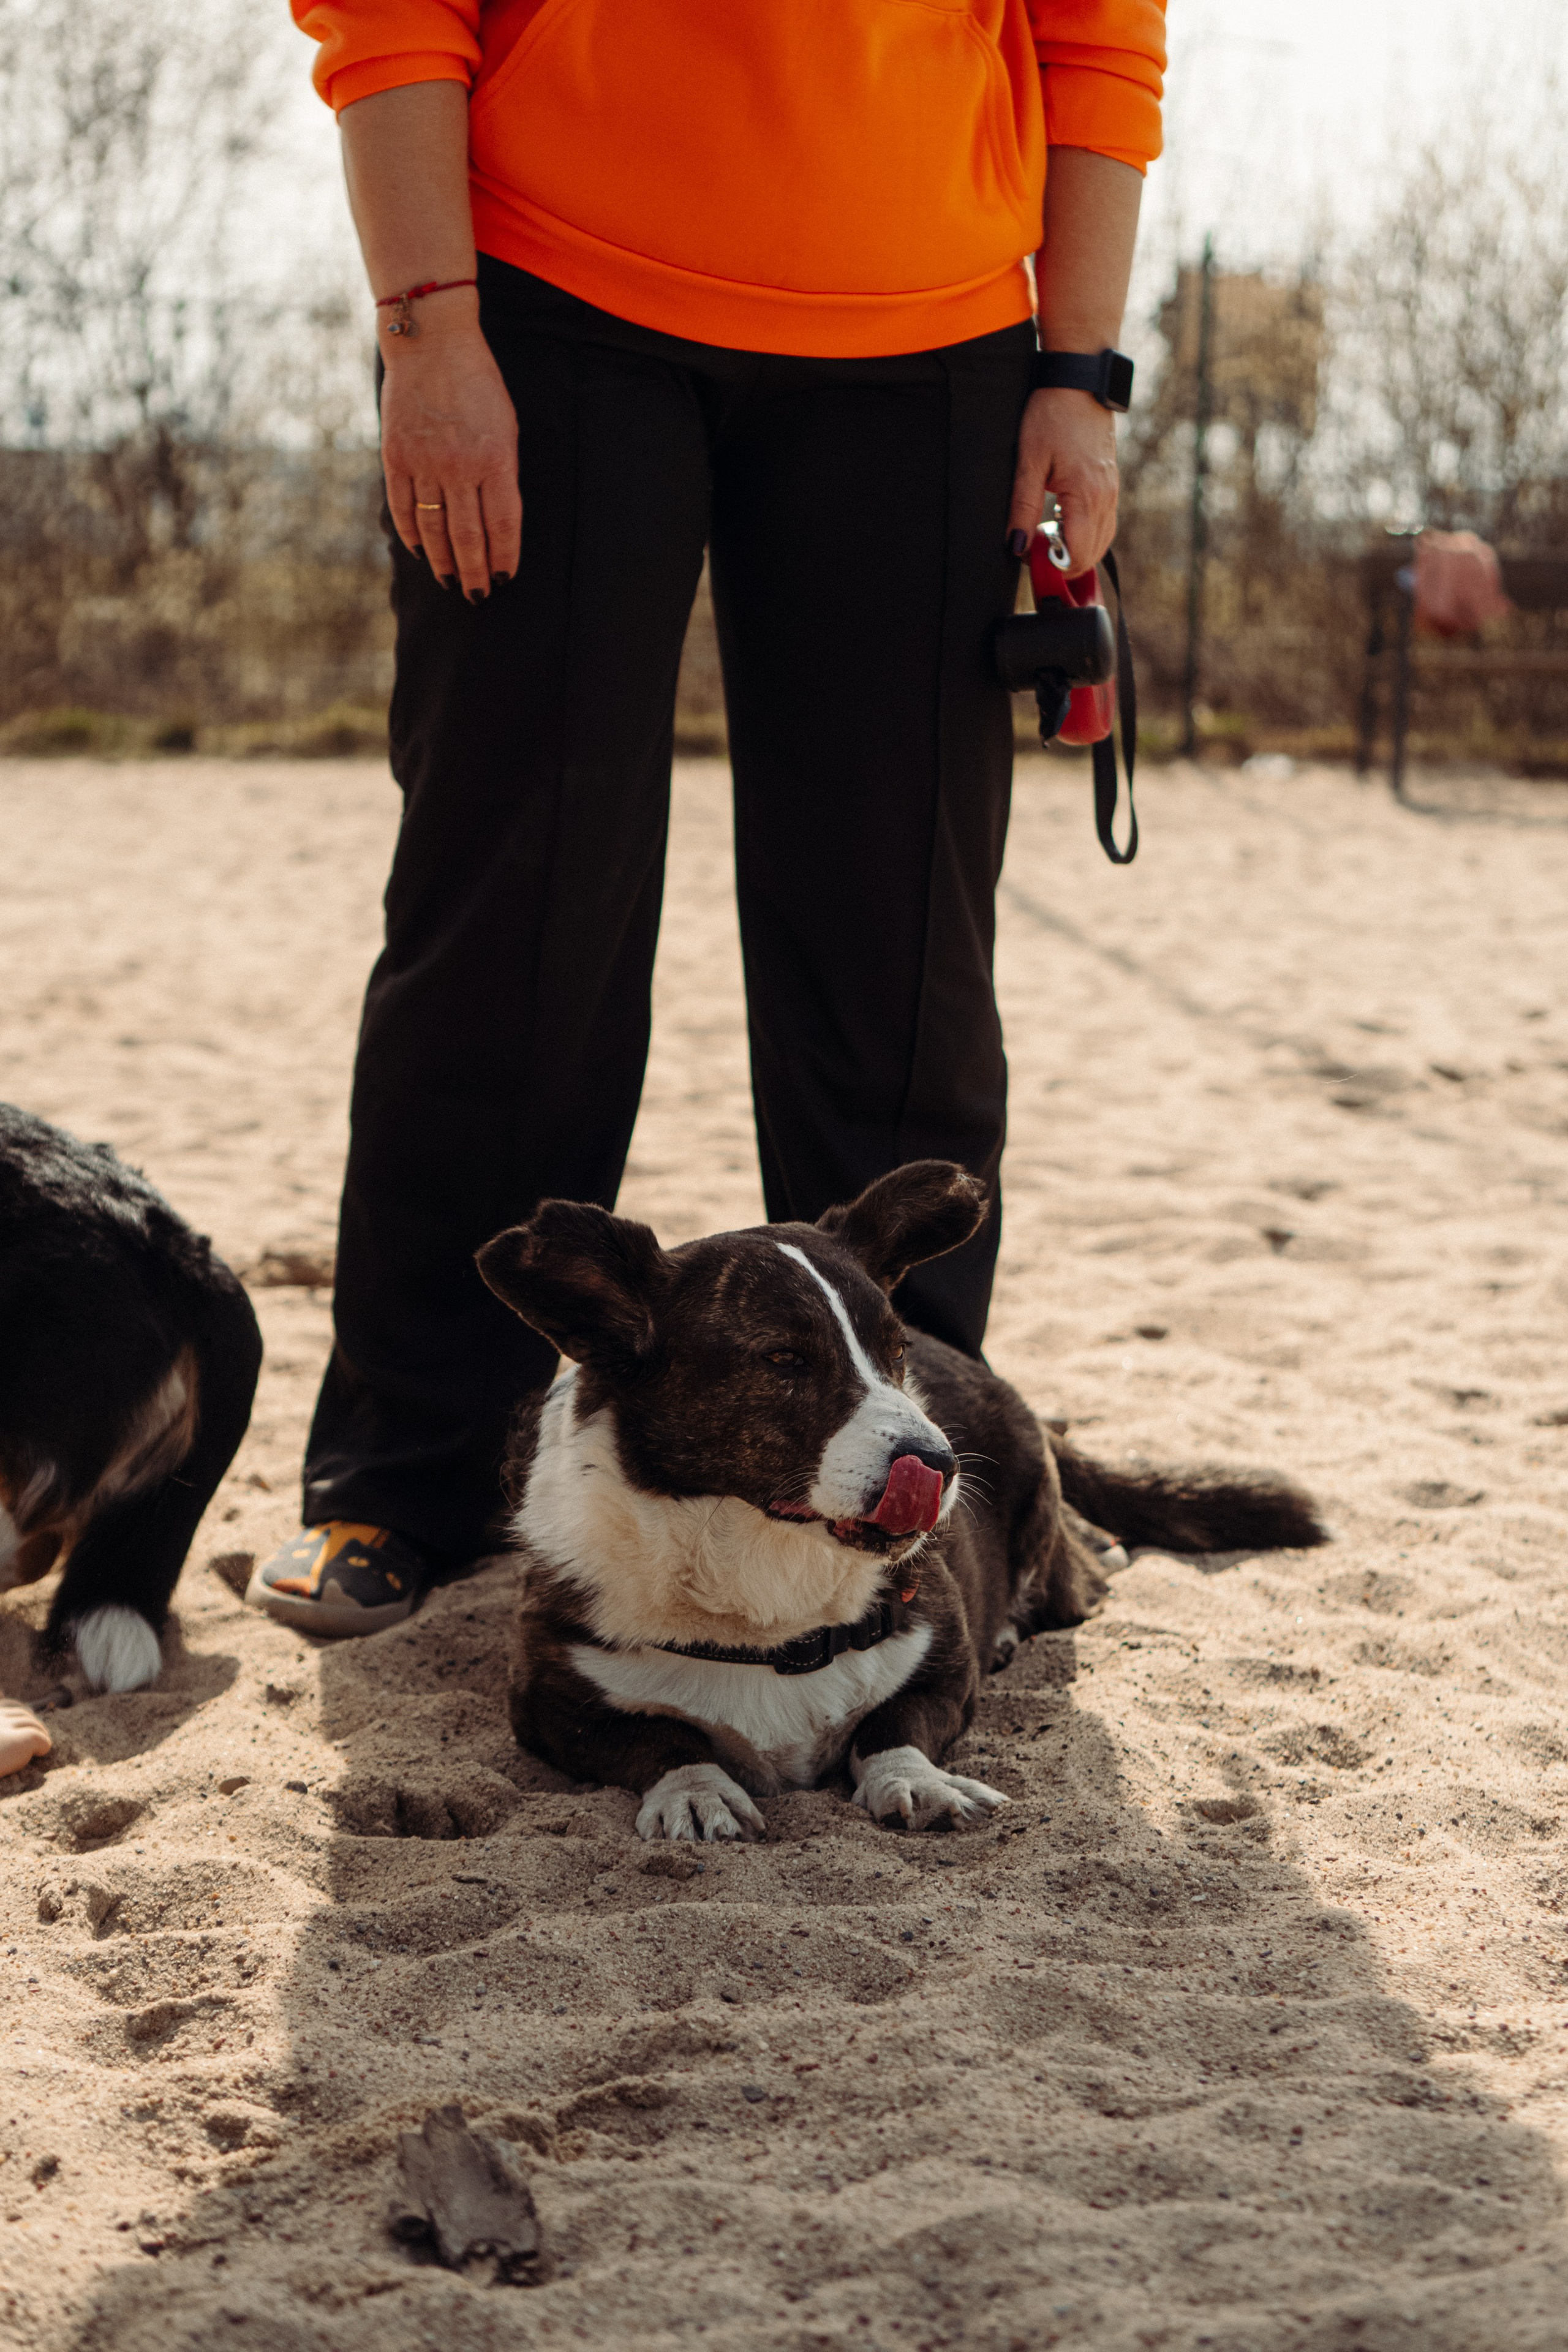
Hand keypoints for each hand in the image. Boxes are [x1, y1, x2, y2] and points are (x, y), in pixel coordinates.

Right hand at [380, 303, 521, 597]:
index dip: (504, 558)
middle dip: (474, 573)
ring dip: (443, 562)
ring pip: (434, 529)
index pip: (503, 525)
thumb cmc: (478, 383)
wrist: (431, 342)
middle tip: (478, 596)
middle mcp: (459, 467)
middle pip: (468, 537)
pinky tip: (420, 552)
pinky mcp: (395, 457)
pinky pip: (402, 508)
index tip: (505, 579)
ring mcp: (424, 463)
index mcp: (495, 459)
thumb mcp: (506, 425)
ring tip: (451, 582)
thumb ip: (503, 471)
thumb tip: (498, 520)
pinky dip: (412, 535)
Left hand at [1006, 385, 1119, 573]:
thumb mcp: (1029, 462)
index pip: (1077, 555)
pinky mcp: (1111, 486)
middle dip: (1062, 561)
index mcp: (1086, 496)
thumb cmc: (1051, 415)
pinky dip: (1085, 535)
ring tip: (1044, 534)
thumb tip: (1016, 546)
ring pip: (1100, 543)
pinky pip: (1104, 525)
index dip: (1052, 565)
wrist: (1079, 382)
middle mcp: (1106, 498)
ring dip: (1074, 550)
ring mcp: (1112, 492)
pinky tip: (1061, 524)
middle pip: (1091, 555)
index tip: (1027, 553)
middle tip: (1032, 545)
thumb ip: (1023, 507)